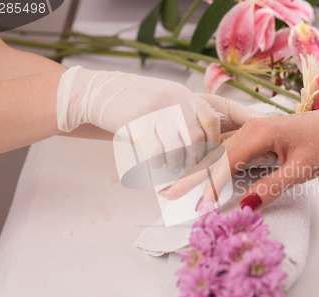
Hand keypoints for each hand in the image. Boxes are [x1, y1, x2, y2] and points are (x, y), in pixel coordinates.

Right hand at [56, 66, 259, 170]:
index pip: (213, 119)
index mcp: (185, 94)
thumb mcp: (170, 100)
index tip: (220, 162)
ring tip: (175, 176)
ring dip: (179, 167)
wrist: (99, 93)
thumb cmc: (140, 104)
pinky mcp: (135, 122)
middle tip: (199, 181)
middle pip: (199, 138)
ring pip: (180, 148)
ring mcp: (155, 109)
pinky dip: (160, 168)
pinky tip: (158, 173)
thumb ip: (192, 116)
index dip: (218, 143)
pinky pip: (156, 153)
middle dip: (200, 163)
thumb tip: (215, 143)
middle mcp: (174, 99)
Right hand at [161, 106, 318, 209]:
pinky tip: (200, 171)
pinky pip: (227, 150)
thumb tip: (244, 205)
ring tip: (176, 183)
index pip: (226, 163)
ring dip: (198, 169)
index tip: (199, 206)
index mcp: (259, 133)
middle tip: (167, 193)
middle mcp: (249, 129)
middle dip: (191, 176)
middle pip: (214, 156)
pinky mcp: (253, 135)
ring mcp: (250, 130)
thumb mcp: (302, 169)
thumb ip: (272, 187)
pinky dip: (211, 163)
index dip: (211, 186)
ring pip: (217, 152)